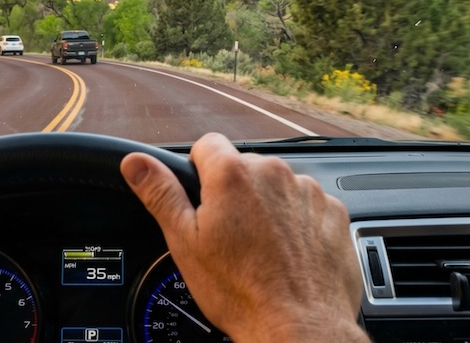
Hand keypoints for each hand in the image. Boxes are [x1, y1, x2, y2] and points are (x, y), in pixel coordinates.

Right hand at [121, 133, 367, 342]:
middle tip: (228, 236)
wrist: (299, 327)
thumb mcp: (185, 243)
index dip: (198, 171)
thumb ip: (160, 193)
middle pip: (243, 167)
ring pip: (277, 187)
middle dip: (234, 193)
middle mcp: (274, 174)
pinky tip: (288, 253)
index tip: (201, 199)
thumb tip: (136, 163)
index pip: (206, 145)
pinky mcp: (333, 212)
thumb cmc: (242, 292)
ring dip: (268, 207)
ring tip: (261, 250)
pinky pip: (308, 205)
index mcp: (232, 175)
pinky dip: (298, 222)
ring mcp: (308, 191)